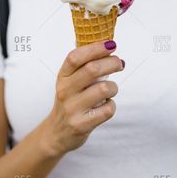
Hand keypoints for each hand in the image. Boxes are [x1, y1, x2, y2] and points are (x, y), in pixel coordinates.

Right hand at [41, 40, 123, 155]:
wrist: (56, 133)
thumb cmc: (70, 102)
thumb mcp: (70, 82)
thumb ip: (84, 66)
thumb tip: (109, 47)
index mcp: (62, 77)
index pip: (75, 57)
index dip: (95, 48)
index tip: (111, 44)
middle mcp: (65, 91)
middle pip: (92, 69)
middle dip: (112, 63)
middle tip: (120, 63)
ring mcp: (72, 108)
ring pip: (104, 89)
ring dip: (113, 87)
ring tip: (110, 90)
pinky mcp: (82, 124)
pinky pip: (108, 109)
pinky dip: (111, 105)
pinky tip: (105, 106)